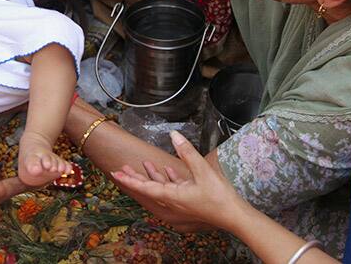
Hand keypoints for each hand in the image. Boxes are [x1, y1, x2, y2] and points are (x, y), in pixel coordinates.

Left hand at [112, 131, 240, 232]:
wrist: (234, 216)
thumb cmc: (219, 197)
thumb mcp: (202, 171)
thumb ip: (187, 152)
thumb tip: (173, 135)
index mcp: (172, 196)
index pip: (145, 187)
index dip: (130, 180)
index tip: (116, 174)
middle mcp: (173, 201)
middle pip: (149, 188)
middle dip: (135, 177)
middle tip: (122, 168)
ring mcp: (181, 201)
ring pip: (161, 188)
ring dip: (152, 176)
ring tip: (144, 164)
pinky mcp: (190, 200)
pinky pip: (173, 189)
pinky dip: (168, 179)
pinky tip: (167, 170)